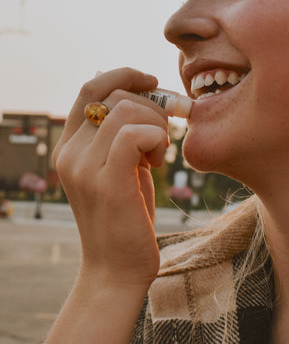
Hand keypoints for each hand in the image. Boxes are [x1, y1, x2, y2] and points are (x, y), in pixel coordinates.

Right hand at [54, 68, 169, 288]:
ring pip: (128, 109)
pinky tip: (157, 162)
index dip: (125, 74)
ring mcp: (84, 167)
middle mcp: (69, 152)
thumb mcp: (123, 168)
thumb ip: (124, 135)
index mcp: (69, 145)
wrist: (118, 269)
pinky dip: (157, 139)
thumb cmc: (127, 217)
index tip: (153, 82)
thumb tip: (145, 95)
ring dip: (157, 125)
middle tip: (164, 135)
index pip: (91, 87)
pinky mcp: (107, 182)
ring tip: (158, 155)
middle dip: (152, 104)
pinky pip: (135, 133)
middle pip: (114, 93)